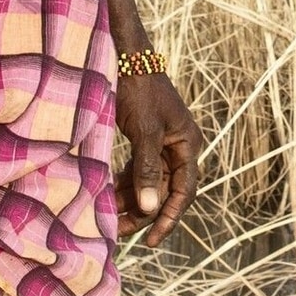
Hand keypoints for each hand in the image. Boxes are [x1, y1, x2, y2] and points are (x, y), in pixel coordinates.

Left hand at [115, 69, 201, 247]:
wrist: (123, 54)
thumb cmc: (137, 88)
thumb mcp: (144, 131)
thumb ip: (147, 169)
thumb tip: (150, 208)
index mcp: (187, 143)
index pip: (183, 191)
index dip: (168, 218)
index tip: (150, 241)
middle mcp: (179, 145)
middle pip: (164, 190)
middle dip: (143, 212)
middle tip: (119, 233)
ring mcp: (162, 141)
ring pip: (149, 181)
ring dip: (131, 199)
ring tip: (108, 217)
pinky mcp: (144, 137)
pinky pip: (137, 169)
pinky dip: (124, 183)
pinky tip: (108, 196)